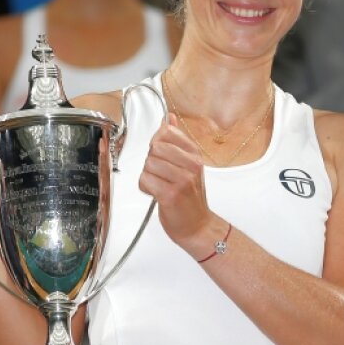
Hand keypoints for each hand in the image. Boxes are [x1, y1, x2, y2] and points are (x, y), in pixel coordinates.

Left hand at [137, 114, 216, 257]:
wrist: (198, 226)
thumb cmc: (191, 198)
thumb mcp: (189, 165)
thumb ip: (177, 141)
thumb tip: (169, 118)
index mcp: (195, 155)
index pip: (167, 132)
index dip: (158, 145)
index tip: (164, 158)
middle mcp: (191, 165)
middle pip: (155, 148)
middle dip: (152, 162)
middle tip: (162, 176)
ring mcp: (182, 180)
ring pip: (148, 164)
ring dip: (148, 177)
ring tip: (160, 186)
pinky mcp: (170, 194)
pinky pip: (145, 180)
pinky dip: (146, 188)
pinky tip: (156, 194)